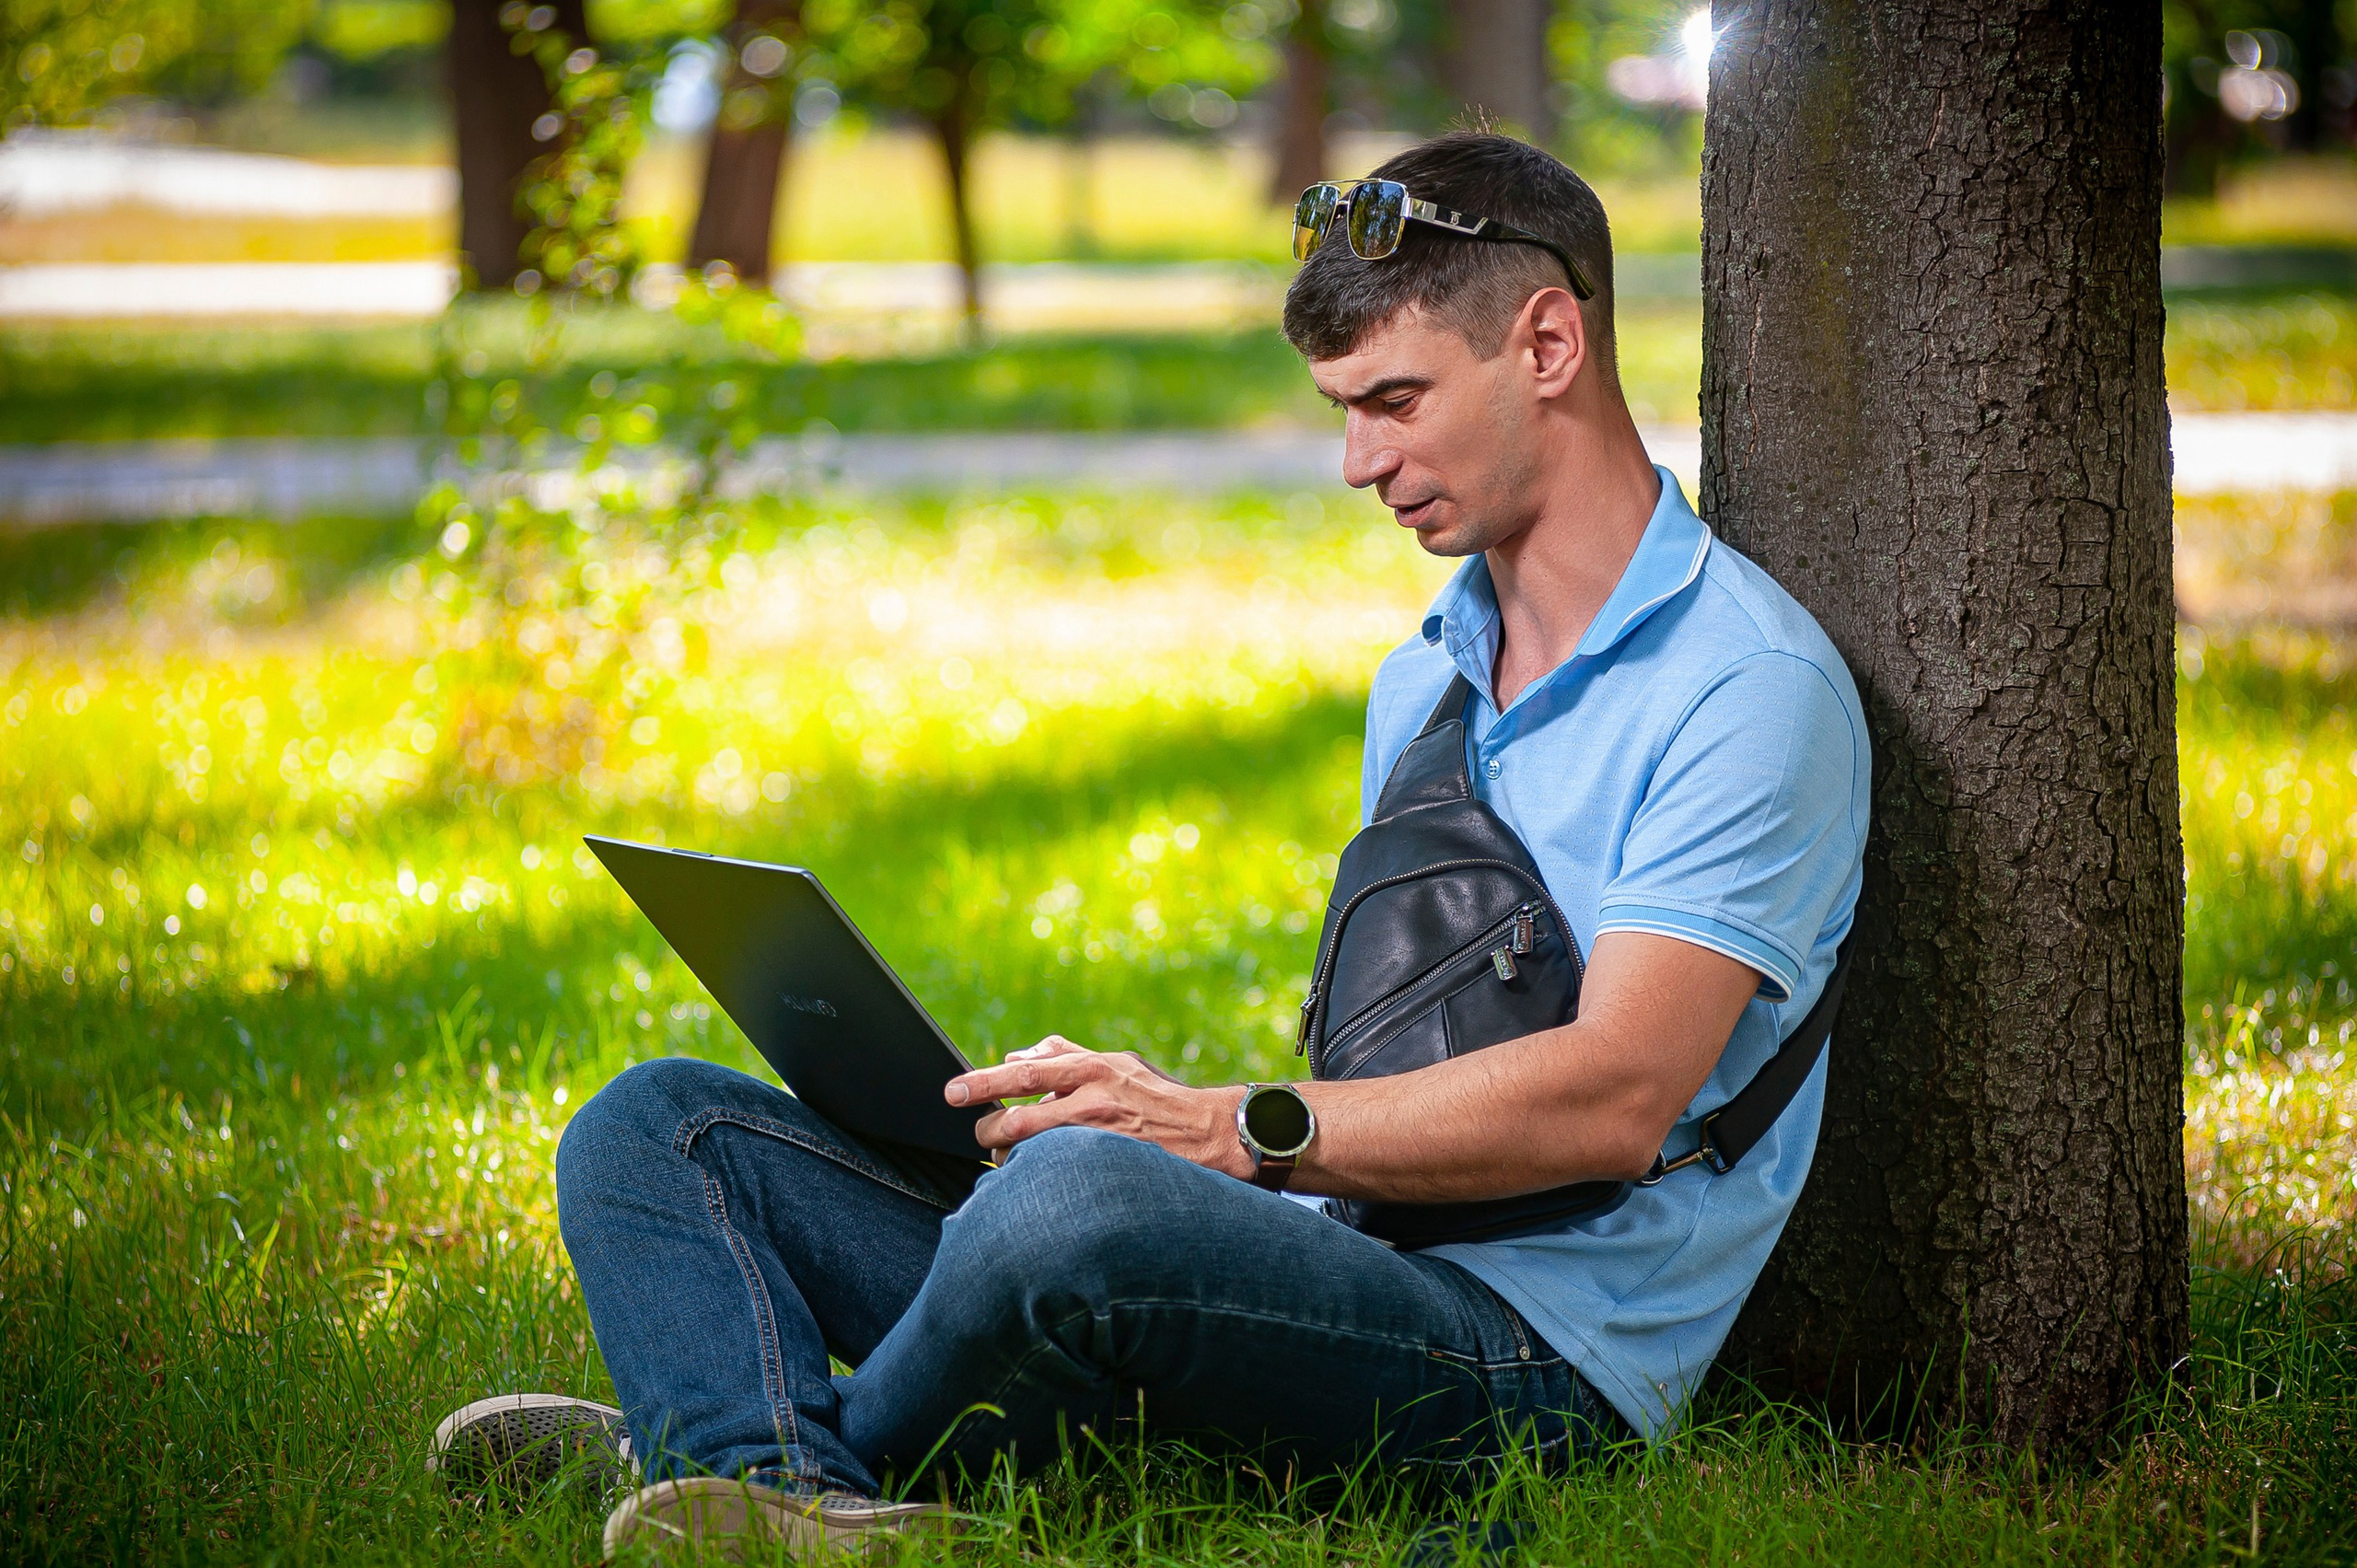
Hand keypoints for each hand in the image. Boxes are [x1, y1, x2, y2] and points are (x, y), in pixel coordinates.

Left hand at [945, 1035, 1249, 1177]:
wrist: (1209, 1133)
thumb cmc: (1155, 1097)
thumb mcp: (1115, 1063)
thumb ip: (1066, 1055)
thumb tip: (1016, 1055)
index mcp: (1094, 1068)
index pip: (1026, 1073)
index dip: (983, 1082)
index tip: (952, 1092)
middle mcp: (1095, 1100)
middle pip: (1019, 1119)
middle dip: (989, 1131)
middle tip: (980, 1134)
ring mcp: (1101, 1138)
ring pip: (1032, 1151)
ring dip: (1010, 1157)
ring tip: (1005, 1158)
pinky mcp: (1108, 1167)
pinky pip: (1055, 1173)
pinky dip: (1037, 1174)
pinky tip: (1034, 1178)